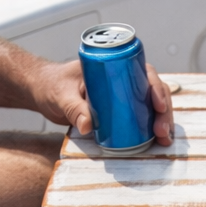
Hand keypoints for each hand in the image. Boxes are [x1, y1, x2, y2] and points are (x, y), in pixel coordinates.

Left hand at [30, 58, 174, 145]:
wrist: (42, 92)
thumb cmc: (50, 85)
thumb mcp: (61, 96)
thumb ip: (73, 109)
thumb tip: (88, 127)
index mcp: (112, 65)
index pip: (142, 71)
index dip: (155, 86)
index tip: (158, 104)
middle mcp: (121, 77)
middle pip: (152, 89)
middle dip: (163, 110)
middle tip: (162, 132)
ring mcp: (122, 93)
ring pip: (150, 104)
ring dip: (160, 121)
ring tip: (163, 140)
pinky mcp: (118, 109)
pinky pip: (140, 115)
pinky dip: (150, 127)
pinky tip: (157, 141)